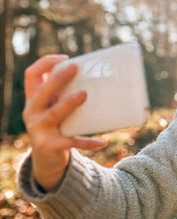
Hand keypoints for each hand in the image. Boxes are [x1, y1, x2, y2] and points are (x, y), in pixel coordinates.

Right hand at [22, 54, 106, 191]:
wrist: (46, 160)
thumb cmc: (57, 125)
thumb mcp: (54, 107)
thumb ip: (65, 93)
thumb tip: (97, 74)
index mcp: (33, 99)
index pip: (31, 74)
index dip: (45, 63)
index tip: (65, 58)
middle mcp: (32, 112)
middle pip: (42, 92)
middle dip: (57, 78)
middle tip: (75, 68)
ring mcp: (39, 130)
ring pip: (54, 114)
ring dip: (68, 103)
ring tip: (84, 94)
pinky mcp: (51, 146)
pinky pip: (72, 142)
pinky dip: (89, 142)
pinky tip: (103, 141)